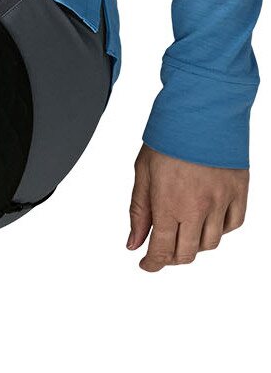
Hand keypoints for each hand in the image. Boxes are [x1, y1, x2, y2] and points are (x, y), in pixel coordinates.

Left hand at [127, 144, 248, 272]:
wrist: (203, 108)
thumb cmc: (170, 136)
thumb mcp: (143, 173)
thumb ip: (139, 212)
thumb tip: (134, 244)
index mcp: (168, 205)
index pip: (161, 251)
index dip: (152, 264)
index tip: (146, 264)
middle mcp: (197, 208)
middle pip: (186, 254)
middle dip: (171, 258)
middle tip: (163, 250)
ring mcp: (221, 201)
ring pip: (211, 244)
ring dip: (195, 245)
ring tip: (185, 232)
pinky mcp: (239, 190)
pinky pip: (234, 224)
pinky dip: (220, 229)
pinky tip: (208, 220)